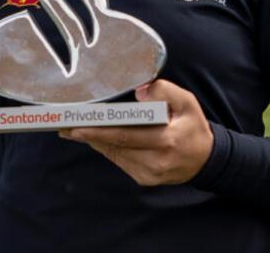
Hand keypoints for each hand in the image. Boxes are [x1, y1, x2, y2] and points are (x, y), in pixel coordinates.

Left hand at [59, 79, 213, 185]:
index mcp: (166, 141)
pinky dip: (106, 148)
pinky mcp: (144, 179)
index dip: (99, 130)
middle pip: (114, 146)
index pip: (125, 135)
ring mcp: (149, 174)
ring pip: (114, 154)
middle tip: (64, 125)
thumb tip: (139, 92)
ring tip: (72, 129)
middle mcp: (156, 161)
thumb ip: (164, 91)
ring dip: (94, 141)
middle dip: (88, 135)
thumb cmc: (193, 126)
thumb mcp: (187, 102)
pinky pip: (119, 160)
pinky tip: (94, 137)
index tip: (77, 125)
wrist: (205, 159)